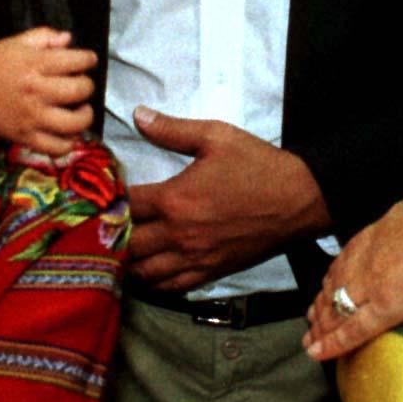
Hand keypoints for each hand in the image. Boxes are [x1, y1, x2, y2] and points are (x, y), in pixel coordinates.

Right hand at [0, 27, 95, 154]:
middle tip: (81, 85)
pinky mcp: (25, 137)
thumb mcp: (17, 42)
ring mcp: (31, 117)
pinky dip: (69, 144)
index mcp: (35, 64)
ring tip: (81, 110)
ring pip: (74, 123)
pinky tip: (69, 133)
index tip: (87, 61)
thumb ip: (45, 36)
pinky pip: (56, 147)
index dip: (88, 59)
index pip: (77, 61)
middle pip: (80, 90)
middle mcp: (36, 91)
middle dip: (87, 86)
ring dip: (85, 116)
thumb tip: (69, 38)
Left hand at [125, 107, 328, 290]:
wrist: (299, 199)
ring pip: (143, 273)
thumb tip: (138, 114)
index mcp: (175, 199)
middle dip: (110, 235)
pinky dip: (153, 282)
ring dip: (128, 261)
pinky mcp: (210, 272)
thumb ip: (171, 129)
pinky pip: (170, 287)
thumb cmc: (258, 165)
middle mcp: (179, 235)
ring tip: (121, 247)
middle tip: (105, 224)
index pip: (124, 205)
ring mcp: (194, 258)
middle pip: (126, 245)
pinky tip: (148, 268)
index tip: (102, 194)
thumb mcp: (215, 137)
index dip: (108, 200)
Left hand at [303, 172, 402, 360]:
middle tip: (312, 318)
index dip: (335, 276)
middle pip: (335, 284)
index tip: (328, 286)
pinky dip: (333, 342)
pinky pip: (353, 328)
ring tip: (312, 339)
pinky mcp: (387, 307)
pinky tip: (318, 352)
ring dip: (322, 325)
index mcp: (380, 232)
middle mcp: (369, 257)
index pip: (347, 258)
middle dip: (322, 303)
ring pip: (336, 307)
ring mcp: (374, 283)